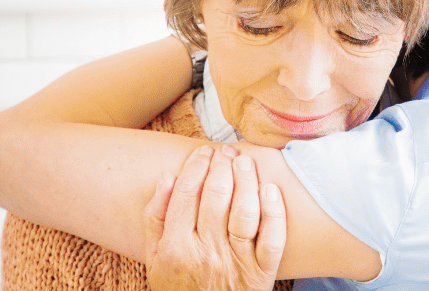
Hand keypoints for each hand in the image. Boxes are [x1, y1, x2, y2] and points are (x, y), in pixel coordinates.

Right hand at [143, 144, 286, 290]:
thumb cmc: (179, 285)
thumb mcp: (154, 257)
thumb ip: (156, 217)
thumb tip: (168, 176)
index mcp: (176, 248)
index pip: (187, 193)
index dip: (196, 165)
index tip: (203, 152)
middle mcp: (207, 253)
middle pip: (216, 196)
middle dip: (221, 165)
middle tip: (225, 152)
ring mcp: (237, 263)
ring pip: (244, 211)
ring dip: (245, 179)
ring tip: (244, 162)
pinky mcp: (262, 273)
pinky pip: (272, 238)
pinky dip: (274, 212)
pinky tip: (269, 189)